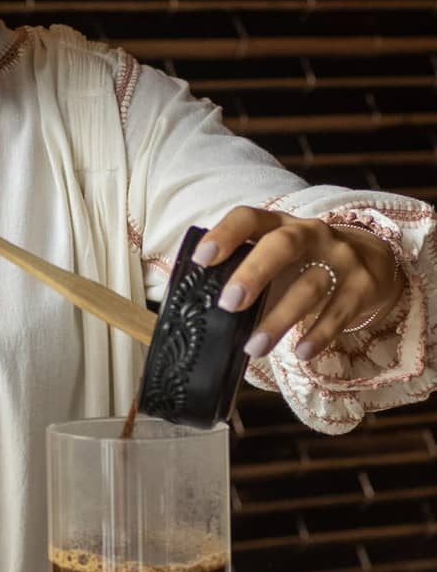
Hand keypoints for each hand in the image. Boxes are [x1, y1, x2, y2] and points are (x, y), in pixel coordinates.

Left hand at [191, 208, 401, 361]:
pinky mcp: (363, 285)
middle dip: (253, 273)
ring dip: (279, 320)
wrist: (373, 260)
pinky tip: (301, 353)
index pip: (248, 218)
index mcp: (279, 224)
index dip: (224, 235)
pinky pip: (339, 311)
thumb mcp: (276, 256)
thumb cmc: (304, 262)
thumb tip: (199, 302)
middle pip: (282, 246)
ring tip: (254, 347)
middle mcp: (311, 234)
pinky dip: (319, 334)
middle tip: (228, 303)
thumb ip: (245, 270)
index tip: (201, 259)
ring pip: (309, 286)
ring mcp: (341, 258)